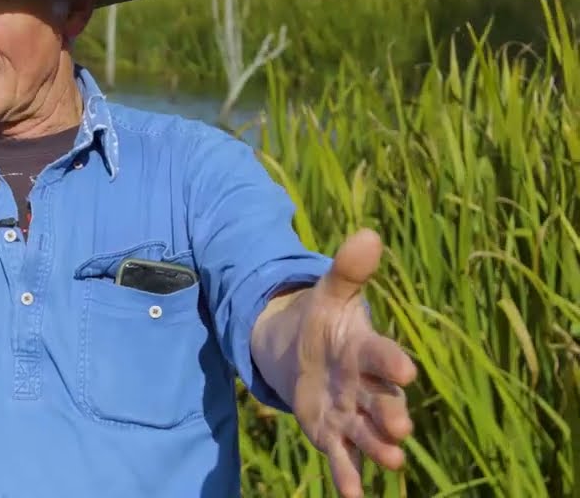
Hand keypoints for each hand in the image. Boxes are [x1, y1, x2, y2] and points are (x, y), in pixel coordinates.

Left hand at [290, 229, 418, 497]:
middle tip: (400, 429)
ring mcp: (350, 412)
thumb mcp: (330, 293)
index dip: (391, 362)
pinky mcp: (332, 433)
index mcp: (365, 349)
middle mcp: (365, 385)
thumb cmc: (324, 320)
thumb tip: (367, 233)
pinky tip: (351, 497)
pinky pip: (341, 457)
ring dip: (377, 448)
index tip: (404, 370)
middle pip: (381, 401)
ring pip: (366, 433)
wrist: (300, 349)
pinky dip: (348, 477)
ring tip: (391, 462)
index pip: (381, 355)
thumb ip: (347, 271)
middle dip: (390, 414)